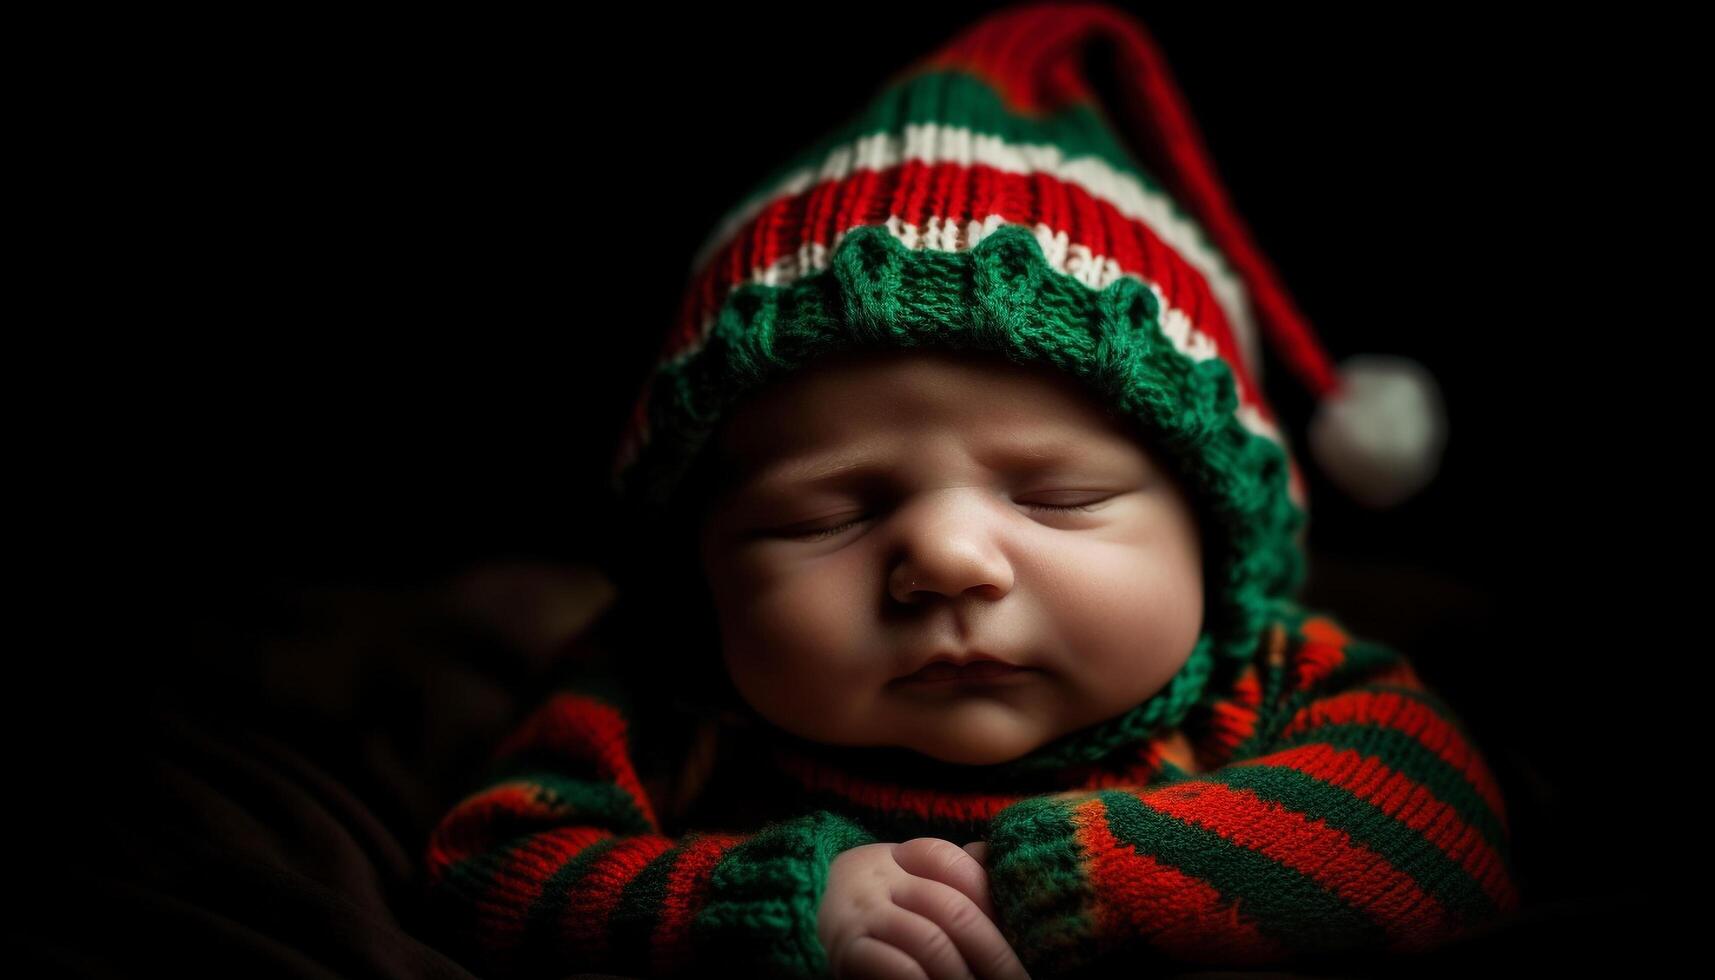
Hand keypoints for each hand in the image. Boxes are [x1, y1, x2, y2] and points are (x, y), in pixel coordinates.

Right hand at [817, 837, 1028, 979]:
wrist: (788, 918)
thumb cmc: (869, 908)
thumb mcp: (906, 881)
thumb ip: (951, 872)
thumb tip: (996, 856)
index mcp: (902, 858)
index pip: (954, 862)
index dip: (992, 896)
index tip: (1022, 931)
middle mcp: (882, 879)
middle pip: (954, 907)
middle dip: (995, 951)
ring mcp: (863, 915)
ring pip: (931, 940)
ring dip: (964, 974)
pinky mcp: (847, 950)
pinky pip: (896, 966)